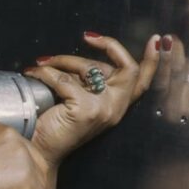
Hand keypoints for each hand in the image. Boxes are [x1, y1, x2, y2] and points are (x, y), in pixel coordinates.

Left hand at [23, 32, 159, 166]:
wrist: (39, 151)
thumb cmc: (55, 124)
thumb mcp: (80, 98)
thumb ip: (88, 81)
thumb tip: (81, 57)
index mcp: (117, 106)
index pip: (142, 82)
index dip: (152, 60)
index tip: (155, 39)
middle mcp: (115, 108)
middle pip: (127, 68)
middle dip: (107, 46)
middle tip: (87, 37)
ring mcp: (102, 110)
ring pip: (91, 68)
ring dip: (64, 59)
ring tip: (44, 63)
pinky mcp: (85, 110)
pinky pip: (63, 79)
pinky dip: (45, 72)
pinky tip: (34, 73)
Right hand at [145, 35, 188, 155]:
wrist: (180, 160)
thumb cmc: (158, 133)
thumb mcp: (150, 112)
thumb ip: (155, 87)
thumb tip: (161, 53)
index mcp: (160, 110)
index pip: (162, 78)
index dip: (162, 57)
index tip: (160, 39)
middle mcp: (180, 110)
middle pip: (180, 70)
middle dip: (175, 51)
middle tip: (170, 38)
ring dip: (186, 65)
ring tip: (177, 72)